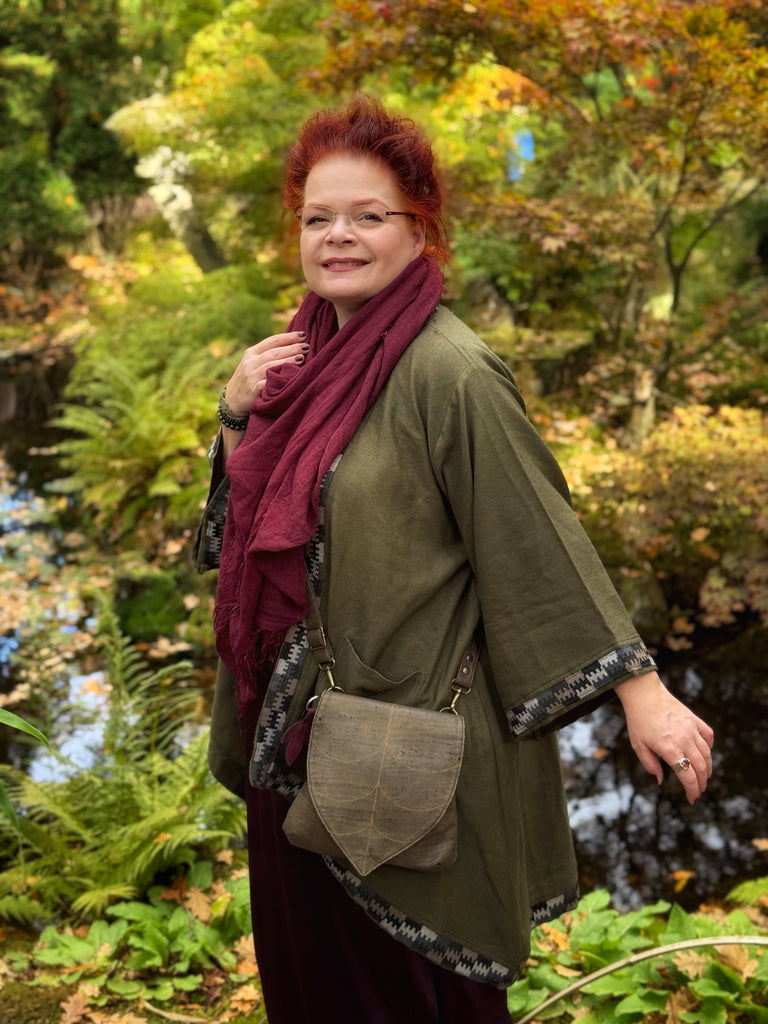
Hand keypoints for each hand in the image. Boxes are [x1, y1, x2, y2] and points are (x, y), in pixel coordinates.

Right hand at [223, 331, 308, 415]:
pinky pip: (268, 383)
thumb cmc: (249, 380)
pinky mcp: (253, 389)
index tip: (304, 334)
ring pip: (271, 365)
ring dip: (288, 360)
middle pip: (274, 352)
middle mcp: (250, 362)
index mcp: (251, 353)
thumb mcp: (253, 363)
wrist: (232, 400)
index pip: (272, 341)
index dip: (289, 337)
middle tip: (307, 346)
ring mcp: (251, 376)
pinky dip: (279, 379)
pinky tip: (291, 377)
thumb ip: (268, 354)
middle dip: (292, 348)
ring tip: (302, 358)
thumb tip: (294, 345)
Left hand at [615, 671, 713, 803]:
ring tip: (703, 778)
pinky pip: (708, 736)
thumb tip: (659, 781)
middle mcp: (684, 740)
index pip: (688, 776)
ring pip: (707, 755)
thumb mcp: (638, 745)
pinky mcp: (694, 719)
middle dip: (701, 784)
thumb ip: (650, 764)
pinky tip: (705, 754)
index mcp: (669, 749)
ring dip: (707, 769)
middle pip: (700, 768)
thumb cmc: (638, 719)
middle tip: (698, 791)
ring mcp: (691, 729)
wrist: (643, 693)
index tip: (692, 799)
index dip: (692, 791)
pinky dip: (709, 748)